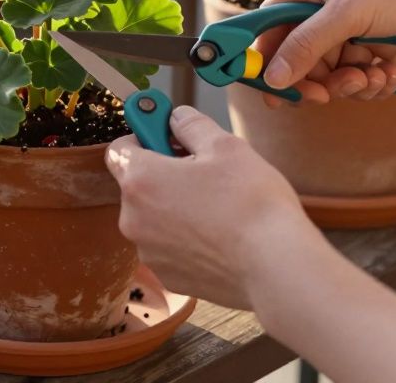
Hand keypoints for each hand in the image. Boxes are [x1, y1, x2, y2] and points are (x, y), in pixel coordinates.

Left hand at [105, 106, 318, 310]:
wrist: (276, 269)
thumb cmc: (251, 204)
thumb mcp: (226, 146)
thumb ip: (192, 125)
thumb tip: (177, 118)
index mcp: (141, 181)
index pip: (119, 150)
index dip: (143, 137)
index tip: (167, 135)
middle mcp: (134, 219)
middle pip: (139, 186)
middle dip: (165, 174)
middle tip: (204, 172)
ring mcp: (150, 252)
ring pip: (155, 218)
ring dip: (175, 207)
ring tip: (218, 207)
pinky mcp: (170, 277)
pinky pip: (171, 247)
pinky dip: (187, 238)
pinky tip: (220, 235)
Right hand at [255, 0, 395, 106]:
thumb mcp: (347, 14)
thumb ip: (305, 46)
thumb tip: (271, 77)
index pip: (269, 27)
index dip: (267, 61)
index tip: (271, 93)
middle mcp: (323, 4)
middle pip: (300, 57)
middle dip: (319, 79)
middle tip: (329, 94)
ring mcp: (349, 24)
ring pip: (331, 70)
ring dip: (351, 83)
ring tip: (373, 77)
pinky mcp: (374, 40)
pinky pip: (358, 72)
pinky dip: (373, 80)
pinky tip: (391, 74)